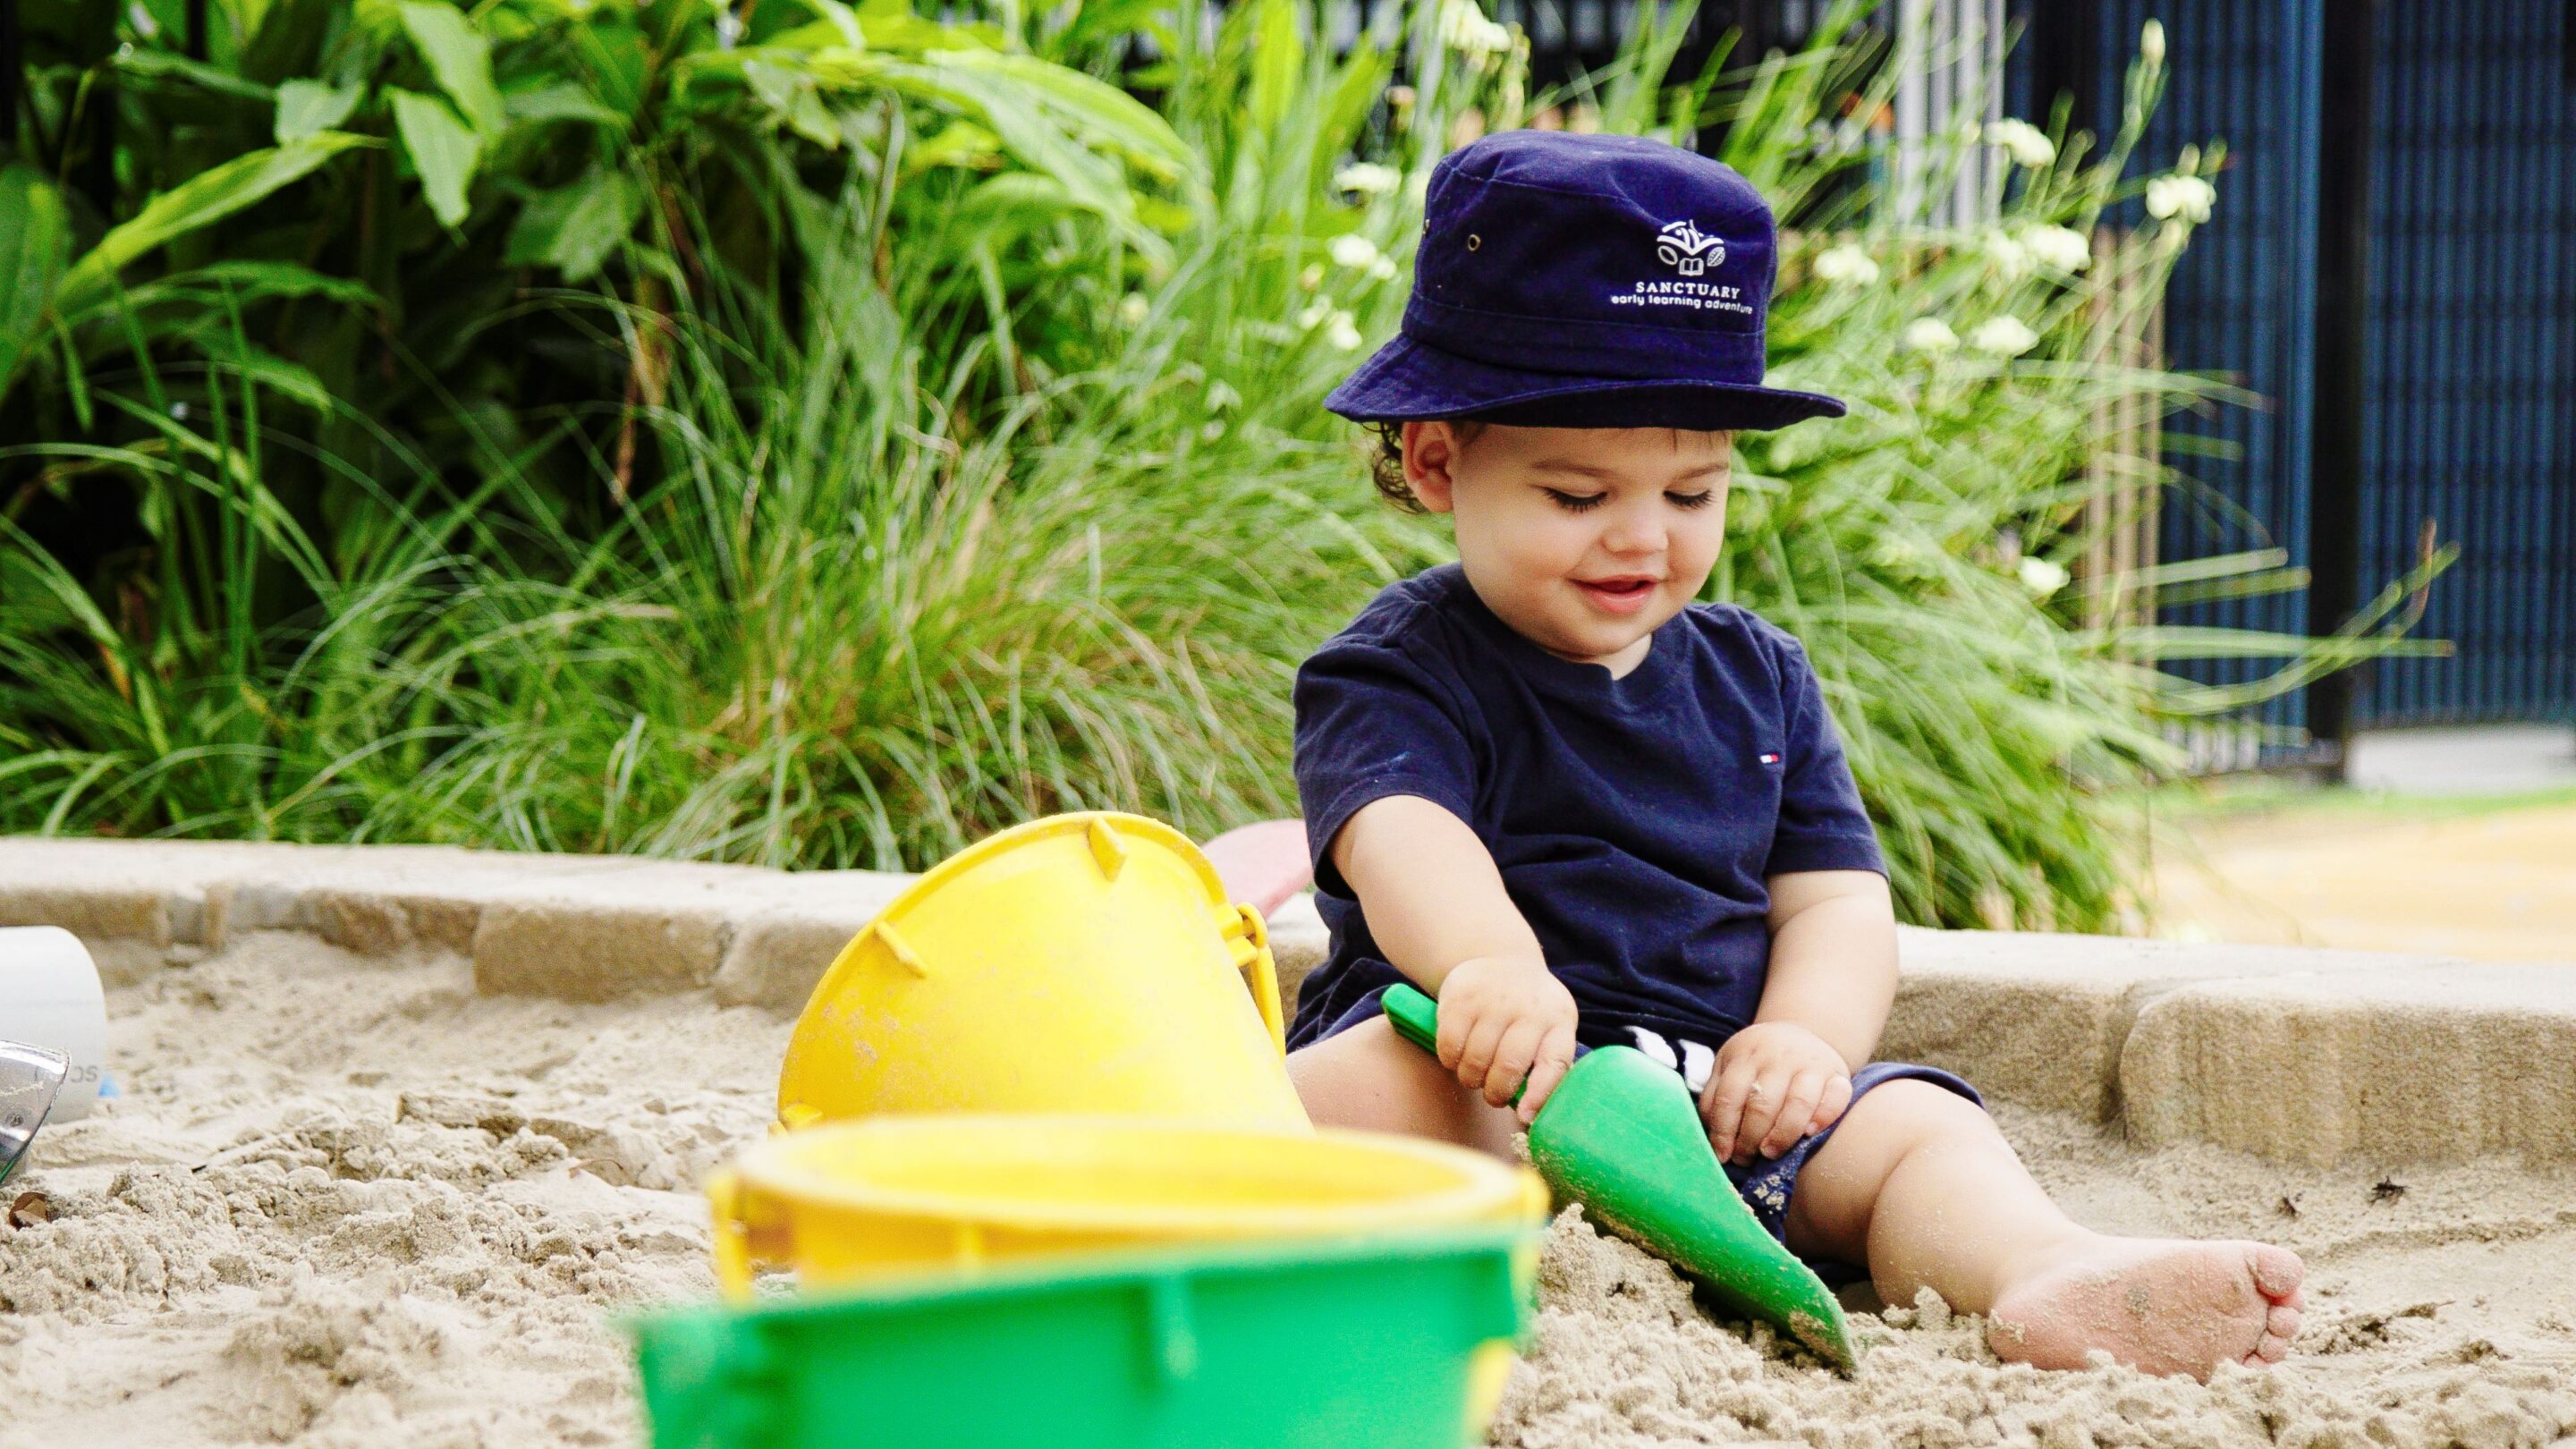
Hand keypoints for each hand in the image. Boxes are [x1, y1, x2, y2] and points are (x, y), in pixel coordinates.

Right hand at [1431, 956, 1578, 1122]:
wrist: (1500, 958)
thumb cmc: (1529, 1010)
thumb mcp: (1550, 1026)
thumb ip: (1545, 1064)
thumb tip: (1529, 1117)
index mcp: (1559, 1020)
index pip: (1554, 1063)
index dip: (1539, 1095)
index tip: (1524, 1117)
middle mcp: (1530, 1008)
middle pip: (1509, 1066)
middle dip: (1495, 1091)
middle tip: (1491, 1096)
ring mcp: (1495, 999)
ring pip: (1476, 1058)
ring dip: (1470, 1078)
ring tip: (1473, 1076)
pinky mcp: (1462, 995)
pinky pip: (1449, 1044)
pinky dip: (1449, 1060)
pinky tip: (1456, 1057)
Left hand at [1701, 1022, 1852, 1165]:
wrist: (1799, 1033)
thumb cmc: (1758, 1060)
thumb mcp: (1729, 1067)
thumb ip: (1716, 1097)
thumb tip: (1712, 1138)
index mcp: (1746, 1054)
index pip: (1729, 1096)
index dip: (1724, 1130)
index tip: (1723, 1155)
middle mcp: (1779, 1056)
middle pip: (1762, 1104)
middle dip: (1750, 1138)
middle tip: (1746, 1159)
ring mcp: (1811, 1063)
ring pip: (1798, 1102)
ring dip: (1782, 1135)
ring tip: (1770, 1153)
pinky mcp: (1839, 1073)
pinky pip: (1836, 1097)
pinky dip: (1824, 1117)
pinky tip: (1809, 1133)